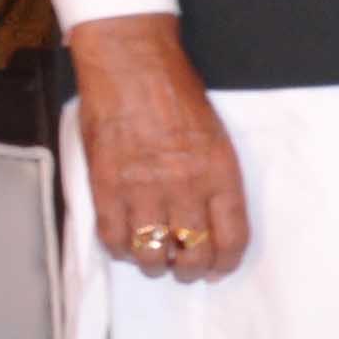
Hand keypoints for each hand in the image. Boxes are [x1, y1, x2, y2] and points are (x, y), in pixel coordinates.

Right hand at [69, 14, 247, 279]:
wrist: (133, 68)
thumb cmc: (178, 95)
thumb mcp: (216, 136)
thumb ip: (214, 177)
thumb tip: (212, 217)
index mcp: (219, 173)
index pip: (232, 237)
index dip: (226, 262)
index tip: (220, 269)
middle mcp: (185, 188)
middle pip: (193, 253)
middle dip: (192, 270)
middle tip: (186, 268)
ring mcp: (142, 190)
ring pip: (151, 253)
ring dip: (156, 264)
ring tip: (156, 259)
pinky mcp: (106, 187)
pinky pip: (113, 237)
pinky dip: (121, 250)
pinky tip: (127, 245)